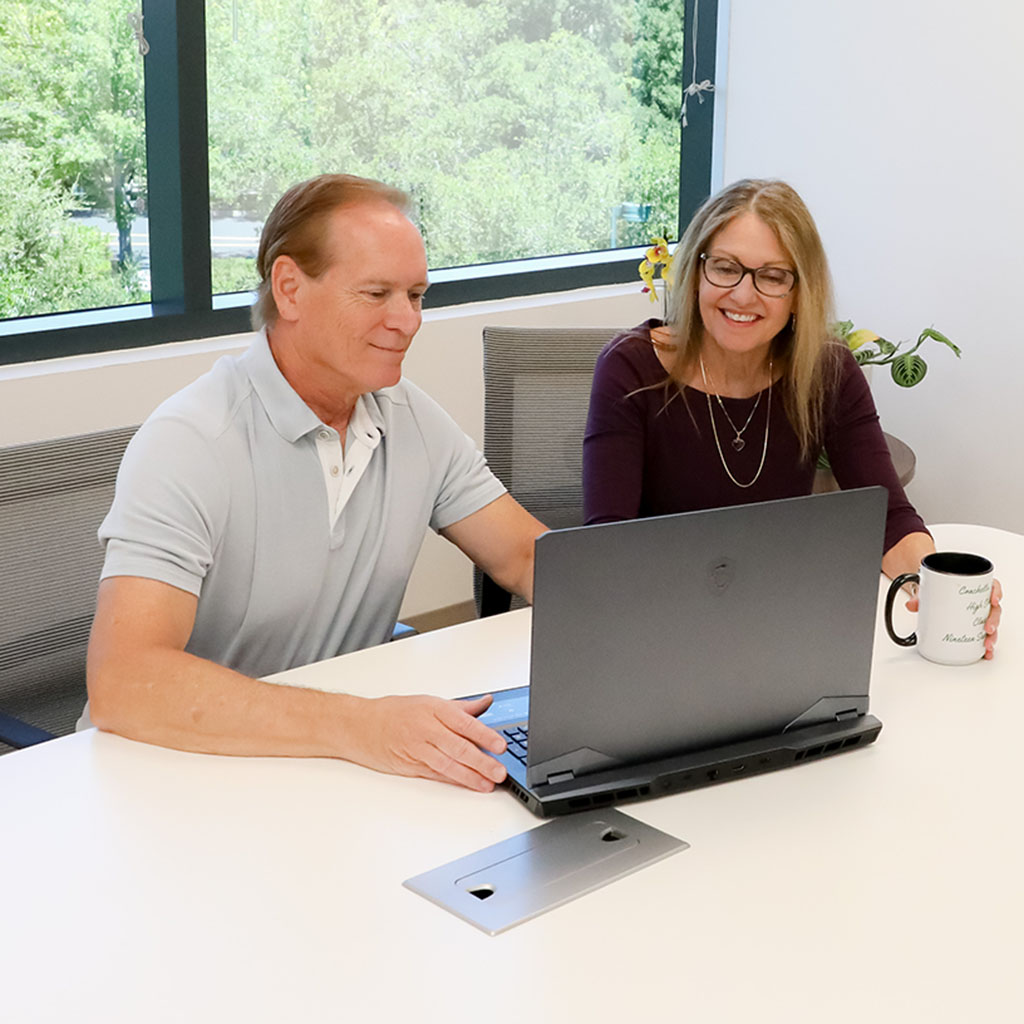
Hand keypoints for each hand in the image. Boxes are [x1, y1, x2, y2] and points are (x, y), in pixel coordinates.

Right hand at [347, 694, 507, 790]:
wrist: (359, 726)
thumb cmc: (395, 712)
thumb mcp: (430, 702)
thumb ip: (461, 707)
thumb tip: (487, 703)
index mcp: (434, 709)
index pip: (465, 723)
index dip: (484, 735)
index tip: (501, 746)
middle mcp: (426, 729)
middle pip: (458, 747)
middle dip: (482, 761)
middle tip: (500, 771)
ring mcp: (418, 749)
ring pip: (448, 764)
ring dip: (470, 776)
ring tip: (487, 783)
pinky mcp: (411, 766)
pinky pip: (436, 774)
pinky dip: (453, 780)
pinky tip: (467, 784)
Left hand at [906, 577, 1002, 659]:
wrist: (929, 593)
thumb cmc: (935, 588)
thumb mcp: (928, 589)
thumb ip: (920, 598)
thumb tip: (911, 605)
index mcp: (974, 586)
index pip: (991, 586)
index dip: (996, 592)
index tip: (993, 600)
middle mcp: (979, 600)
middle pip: (994, 609)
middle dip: (993, 620)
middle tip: (987, 628)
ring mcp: (978, 614)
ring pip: (991, 624)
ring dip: (992, 636)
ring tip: (987, 644)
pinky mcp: (974, 627)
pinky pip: (984, 635)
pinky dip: (985, 645)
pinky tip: (986, 653)